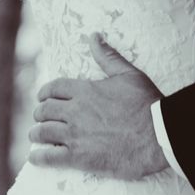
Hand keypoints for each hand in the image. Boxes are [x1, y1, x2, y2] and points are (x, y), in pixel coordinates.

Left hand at [29, 35, 166, 178]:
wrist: (158, 136)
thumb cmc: (146, 104)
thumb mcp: (128, 74)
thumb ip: (108, 56)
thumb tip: (94, 36)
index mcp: (85, 90)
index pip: (53, 88)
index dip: (45, 93)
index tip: (43, 98)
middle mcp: (75, 111)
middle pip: (44, 110)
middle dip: (40, 113)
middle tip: (42, 118)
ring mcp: (75, 135)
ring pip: (42, 132)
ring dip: (36, 134)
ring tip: (37, 136)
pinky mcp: (78, 157)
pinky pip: (48, 157)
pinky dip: (38, 157)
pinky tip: (36, 157)